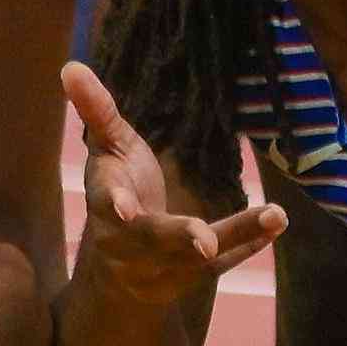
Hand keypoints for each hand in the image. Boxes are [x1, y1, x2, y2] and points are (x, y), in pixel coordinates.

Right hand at [61, 60, 284, 305]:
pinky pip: (223, 264)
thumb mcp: (107, 151)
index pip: (108, 204)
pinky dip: (248, 245)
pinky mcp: (190, 279)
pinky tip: (276, 226)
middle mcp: (129, 243)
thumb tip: (70, 66)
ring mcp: (161, 267)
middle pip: (152, 241)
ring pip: (197, 257)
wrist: (118, 268)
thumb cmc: (117, 191)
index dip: (117, 206)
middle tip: (203, 239)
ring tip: (274, 214)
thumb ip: (96, 112)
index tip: (126, 209)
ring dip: (235, 234)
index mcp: (106, 203)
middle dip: (178, 238)